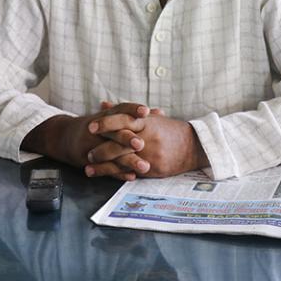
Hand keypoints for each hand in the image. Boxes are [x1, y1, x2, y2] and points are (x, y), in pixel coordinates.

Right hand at [20, 102, 150, 168]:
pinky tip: (131, 176)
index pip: (121, 109)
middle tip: (141, 144)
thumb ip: (136, 116)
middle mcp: (101, 129)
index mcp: (108, 116)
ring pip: (112, 153)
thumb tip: (160, 113)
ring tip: (144, 166)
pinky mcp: (89, 160)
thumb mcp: (112, 116)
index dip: (133, 110)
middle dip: (128, 138)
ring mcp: (93, 145)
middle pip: (115, 132)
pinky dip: (118, 172)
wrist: (64, 137)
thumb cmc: (97, 127)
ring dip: (129, 160)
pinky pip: (105, 167)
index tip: (146, 111)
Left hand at [86, 112, 208, 179]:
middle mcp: (147, 137)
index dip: (106, 123)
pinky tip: (105, 176)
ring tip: (89, 166)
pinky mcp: (154, 168)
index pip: (123, 120)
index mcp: (146, 122)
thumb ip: (124, 111)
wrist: (194, 145)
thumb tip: (103, 104)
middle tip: (87, 151)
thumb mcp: (148, 118)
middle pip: (120, 142)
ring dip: (104, 164)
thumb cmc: (169, 130)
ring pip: (124, 159)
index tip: (90, 127)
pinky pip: (133, 171)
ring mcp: (150, 154)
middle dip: (101, 148)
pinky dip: (117, 173)